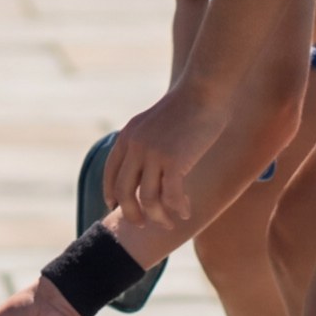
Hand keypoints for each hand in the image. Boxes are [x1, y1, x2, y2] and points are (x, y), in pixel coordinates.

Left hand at [105, 85, 227, 218]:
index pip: (110, 175)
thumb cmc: (186, 107)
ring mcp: (152, 154)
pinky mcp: (174, 160)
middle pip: (124, 193)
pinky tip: (186, 212)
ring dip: (158, 217)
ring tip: (170, 222)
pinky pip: (171, 196)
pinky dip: (177, 208)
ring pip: (147, 200)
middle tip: (143, 225)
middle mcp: (135, 147)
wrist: (204, 89)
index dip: (112, 195)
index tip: (118, 208)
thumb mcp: (155, 124)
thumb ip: (146, 144)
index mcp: (127, 137)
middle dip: (132, 214)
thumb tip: (146, 169)